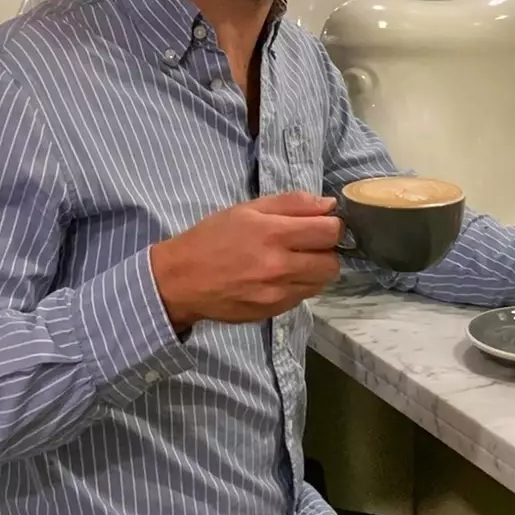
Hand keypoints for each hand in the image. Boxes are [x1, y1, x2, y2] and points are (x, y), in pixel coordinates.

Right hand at [149, 192, 342, 331]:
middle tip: (308, 244)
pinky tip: (278, 277)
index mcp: (274, 234)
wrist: (182, 279)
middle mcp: (280, 267)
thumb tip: (329, 205)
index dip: (332, 225)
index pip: (330, 232)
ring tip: (292, 260)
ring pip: (321, 283)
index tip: (321, 224)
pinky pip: (302, 297)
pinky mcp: (273, 311)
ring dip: (314, 270)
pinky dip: (298, 286)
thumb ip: (292, 203)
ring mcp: (278, 293)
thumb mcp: (248, 209)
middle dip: (326, 251)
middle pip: (332, 263)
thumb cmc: (213, 237)